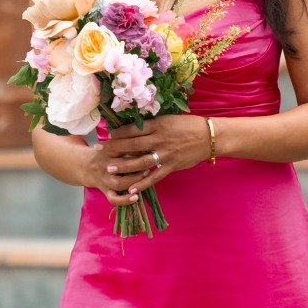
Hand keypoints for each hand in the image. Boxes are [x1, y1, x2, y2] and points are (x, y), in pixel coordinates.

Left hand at [84, 116, 211, 205]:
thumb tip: (136, 127)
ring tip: (109, 168)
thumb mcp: (169, 119)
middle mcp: (158, 139)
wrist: (209, 136)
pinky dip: (142, 183)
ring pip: (139, 161)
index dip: (116, 133)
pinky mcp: (171, 166)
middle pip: (131, 144)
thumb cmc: (189, 125)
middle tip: (99, 150)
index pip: (132, 129)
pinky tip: (132, 188)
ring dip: (123, 165)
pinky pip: (154, 176)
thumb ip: (153, 124)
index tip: (106, 135)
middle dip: (113, 148)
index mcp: (157, 125)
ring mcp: (164, 154)